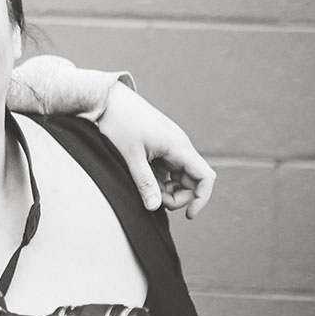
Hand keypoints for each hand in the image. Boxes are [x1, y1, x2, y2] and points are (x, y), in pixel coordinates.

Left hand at [97, 83, 215, 218]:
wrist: (109, 100)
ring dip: (166, 189)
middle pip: (192, 181)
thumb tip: (153, 207)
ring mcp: (170, 147)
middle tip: (151, 197)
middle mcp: (179, 147)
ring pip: (179, 177)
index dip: (202, 198)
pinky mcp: (160, 148)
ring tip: (144, 187)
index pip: (205, 177)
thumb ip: (144, 182)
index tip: (188, 215)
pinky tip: (142, 178)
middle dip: (177, 196)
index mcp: (179, 146)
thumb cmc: (120, 123)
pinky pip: (167, 170)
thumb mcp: (131, 156)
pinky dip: (159, 180)